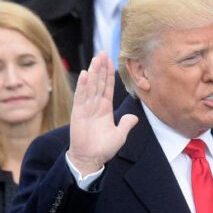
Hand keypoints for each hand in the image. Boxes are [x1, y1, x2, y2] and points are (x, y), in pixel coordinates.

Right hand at [67, 52, 137, 174]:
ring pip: (91, 86)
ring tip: (96, 59)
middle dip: (101, 68)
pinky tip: (84, 74)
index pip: (108, 87)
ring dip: (93, 72)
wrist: (90, 159)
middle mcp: (96, 105)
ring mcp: (86, 108)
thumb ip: (126, 124)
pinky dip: (83, 86)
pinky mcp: (78, 113)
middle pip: (99, 83)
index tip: (110, 61)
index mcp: (105, 108)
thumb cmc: (104, 148)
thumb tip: (134, 117)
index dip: (109, 74)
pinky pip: (81, 97)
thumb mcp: (119, 135)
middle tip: (103, 53)